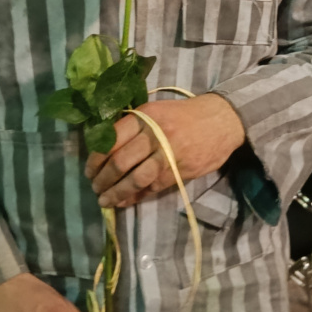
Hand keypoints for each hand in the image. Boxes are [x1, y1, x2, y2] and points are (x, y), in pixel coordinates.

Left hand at [85, 93, 245, 209]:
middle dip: (103, 179)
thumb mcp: (156, 111)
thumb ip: (133, 126)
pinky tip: (125, 201)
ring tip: (105, 201)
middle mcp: (155, 135)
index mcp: (145, 117)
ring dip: (116, 193)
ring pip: (135, 179)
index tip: (89, 170)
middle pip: (120, 162)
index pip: (112, 140)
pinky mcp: (180, 172)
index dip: (96, 159)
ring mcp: (168, 155)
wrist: (222, 120)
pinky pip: (152, 188)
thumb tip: (105, 148)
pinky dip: (136, 197)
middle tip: (95, 188)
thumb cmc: (184, 115)